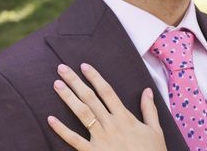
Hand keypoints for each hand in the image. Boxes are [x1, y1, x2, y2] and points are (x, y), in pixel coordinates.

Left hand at [47, 63, 166, 150]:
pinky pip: (74, 140)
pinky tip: (51, 119)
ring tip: (57, 85)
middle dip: (75, 82)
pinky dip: (62, 130)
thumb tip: (147, 90)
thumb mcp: (155, 130)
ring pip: (82, 113)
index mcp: (125, 117)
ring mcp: (100, 138)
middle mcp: (110, 124)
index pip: (107, 92)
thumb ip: (149, 109)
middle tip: (62, 69)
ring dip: (68, 98)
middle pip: (90, 98)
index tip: (84, 66)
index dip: (95, 77)